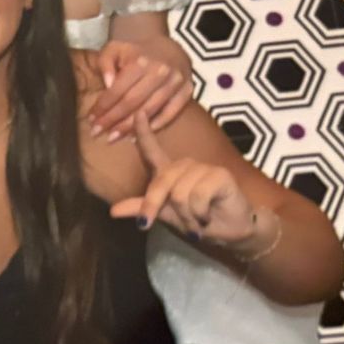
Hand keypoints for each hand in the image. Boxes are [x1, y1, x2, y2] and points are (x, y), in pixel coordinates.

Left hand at [87, 40, 189, 139]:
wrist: (167, 46)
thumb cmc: (135, 51)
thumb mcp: (114, 49)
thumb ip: (105, 64)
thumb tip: (108, 84)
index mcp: (140, 61)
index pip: (118, 90)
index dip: (103, 107)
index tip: (91, 120)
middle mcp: (160, 71)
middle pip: (133, 103)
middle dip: (113, 120)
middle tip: (98, 133)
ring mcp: (176, 82)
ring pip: (150, 111)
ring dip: (130, 128)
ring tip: (114, 138)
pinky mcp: (187, 91)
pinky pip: (170, 114)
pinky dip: (154, 126)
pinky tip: (137, 135)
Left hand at [109, 111, 263, 249]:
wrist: (230, 231)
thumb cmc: (197, 221)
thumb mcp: (166, 216)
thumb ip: (143, 209)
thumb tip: (113, 211)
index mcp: (169, 172)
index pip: (152, 150)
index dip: (143, 132)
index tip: (137, 112)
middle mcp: (184, 165)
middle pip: (161, 182)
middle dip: (161, 208)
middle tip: (180, 228)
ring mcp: (202, 168)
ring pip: (179, 193)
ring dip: (187, 216)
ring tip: (197, 222)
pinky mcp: (219, 174)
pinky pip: (197, 196)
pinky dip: (199, 213)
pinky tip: (208, 215)